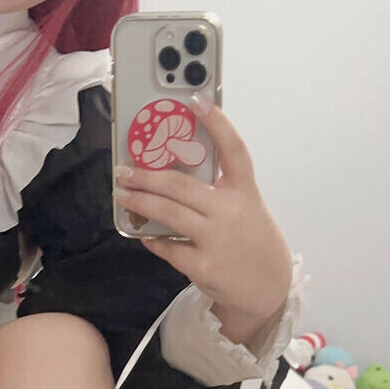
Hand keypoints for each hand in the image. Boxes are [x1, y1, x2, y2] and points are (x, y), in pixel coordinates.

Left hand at [115, 96, 292, 341]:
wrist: (267, 287)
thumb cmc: (251, 240)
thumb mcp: (246, 208)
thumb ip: (219, 191)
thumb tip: (173, 174)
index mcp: (245, 192)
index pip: (234, 150)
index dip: (217, 123)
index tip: (195, 101)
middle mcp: (231, 212)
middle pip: (181, 184)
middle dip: (147, 174)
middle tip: (124, 169)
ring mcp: (216, 239)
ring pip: (169, 213)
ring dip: (140, 201)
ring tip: (123, 194)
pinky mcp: (203, 265)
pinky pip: (168, 246)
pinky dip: (152, 239)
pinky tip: (143, 233)